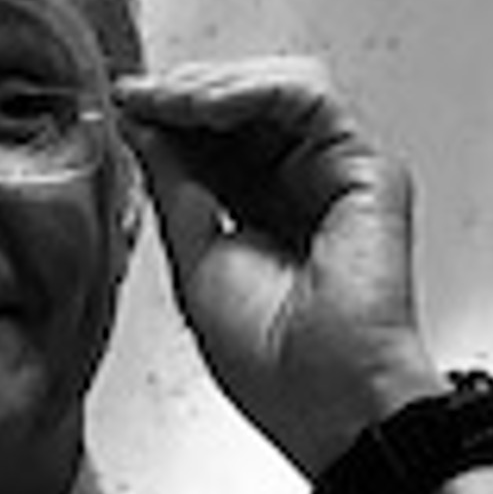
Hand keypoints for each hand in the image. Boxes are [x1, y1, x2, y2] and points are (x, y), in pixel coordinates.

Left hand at [116, 60, 440, 479]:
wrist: (330, 407)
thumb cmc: (278, 369)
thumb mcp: (195, 262)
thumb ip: (175, 189)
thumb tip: (144, 128)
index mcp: (263, 214)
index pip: (217, 139)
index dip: (170, 116)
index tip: (124, 104)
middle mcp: (305, 189)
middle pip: (247, 106)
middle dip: (187, 93)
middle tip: (138, 95)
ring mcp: (339, 176)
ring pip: (278, 89)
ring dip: (214, 86)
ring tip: (167, 100)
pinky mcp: (368, 169)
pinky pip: (310, 98)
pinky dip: (254, 90)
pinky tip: (207, 107)